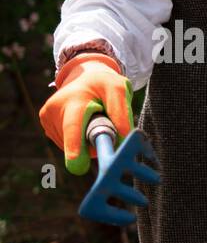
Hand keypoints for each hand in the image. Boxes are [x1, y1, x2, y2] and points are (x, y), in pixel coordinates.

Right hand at [38, 52, 134, 174]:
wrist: (85, 78)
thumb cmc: (105, 85)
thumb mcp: (119, 90)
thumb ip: (122, 113)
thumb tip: (123, 138)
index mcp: (73, 100)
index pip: (73, 126)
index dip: (75, 145)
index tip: (75, 164)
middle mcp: (54, 109)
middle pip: (74, 140)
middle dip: (90, 145)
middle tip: (103, 132)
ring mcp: (47, 118)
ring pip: (72, 145)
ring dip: (86, 140)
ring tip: (91, 119)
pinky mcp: (46, 125)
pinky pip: (67, 143)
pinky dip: (79, 140)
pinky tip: (82, 123)